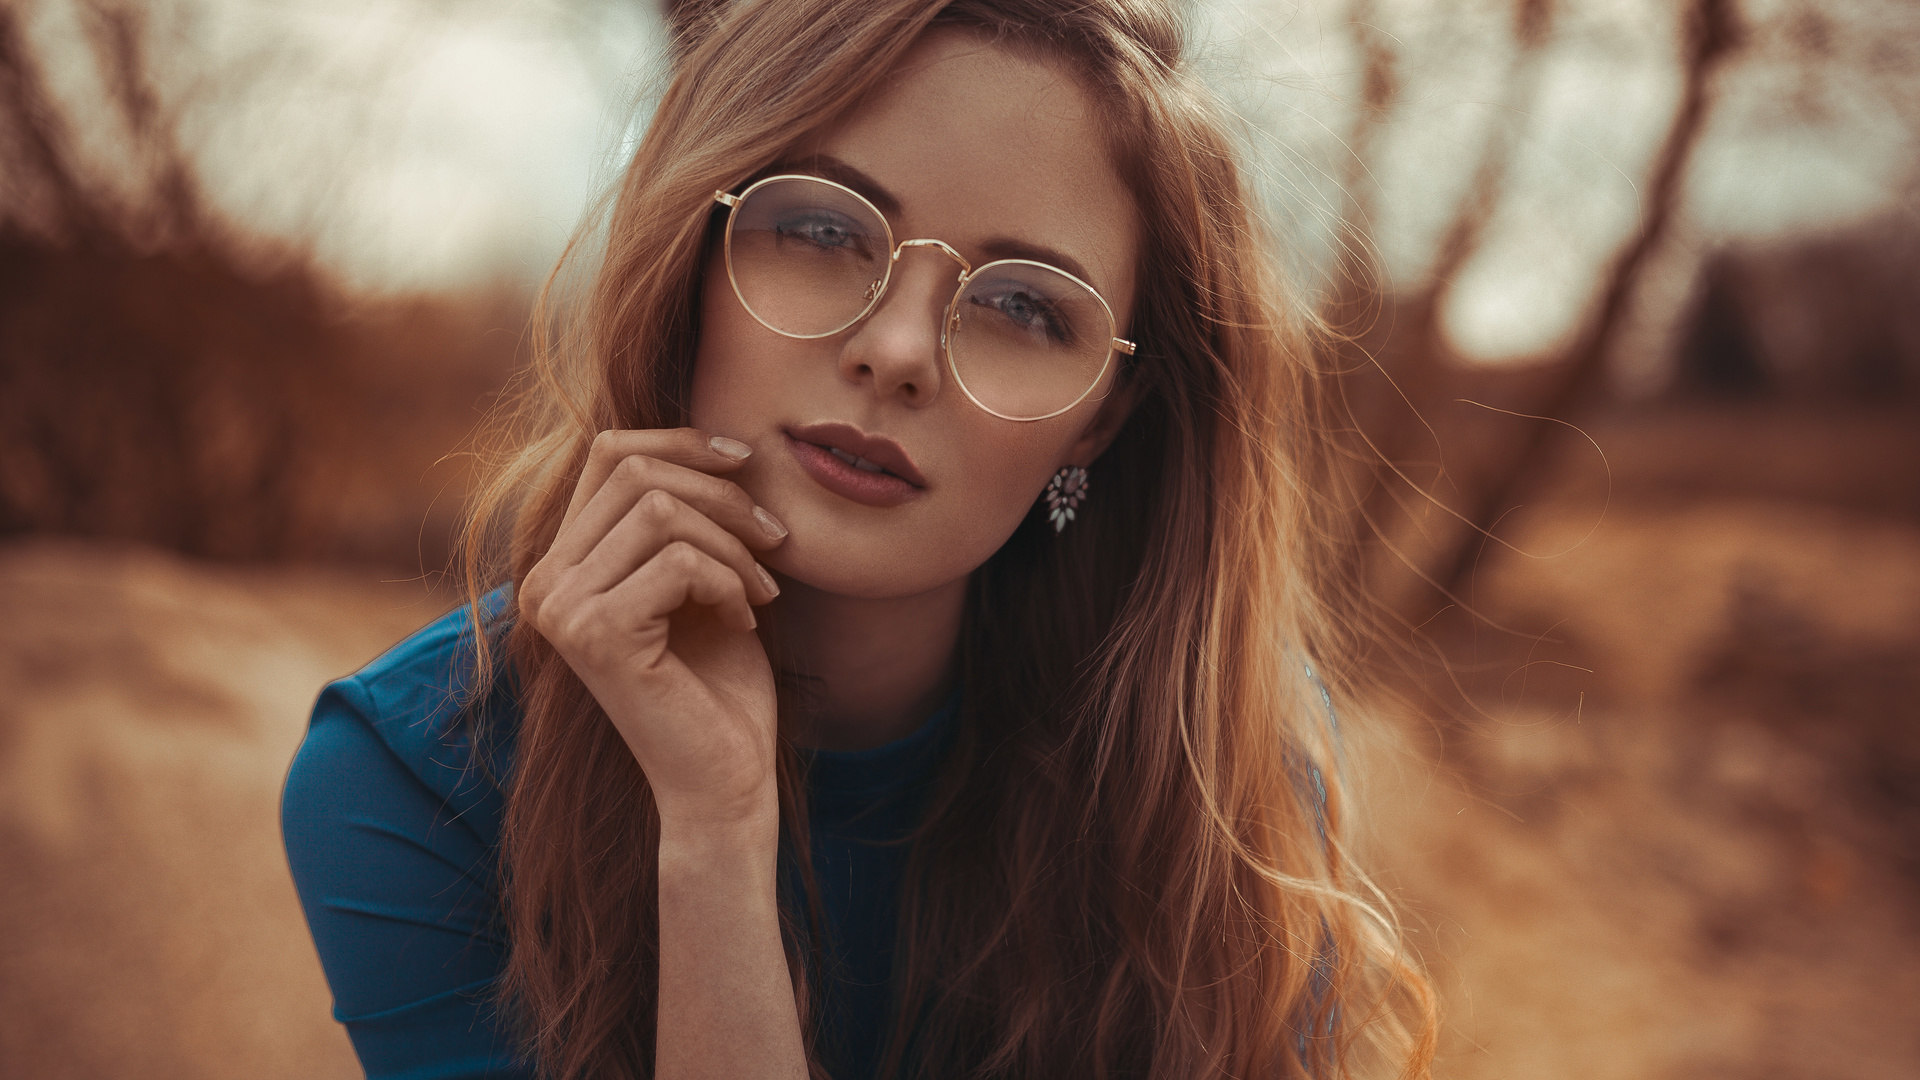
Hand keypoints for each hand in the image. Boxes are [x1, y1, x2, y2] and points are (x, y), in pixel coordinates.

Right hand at [519, 428, 788, 835]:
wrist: (724, 778)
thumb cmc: (720, 681)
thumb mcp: (702, 577)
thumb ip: (685, 515)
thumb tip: (720, 437)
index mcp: (560, 563)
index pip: (609, 452)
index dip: (684, 441)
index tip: (747, 463)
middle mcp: (544, 583)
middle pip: (635, 471)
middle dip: (723, 495)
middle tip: (776, 542)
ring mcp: (561, 610)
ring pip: (660, 512)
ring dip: (733, 544)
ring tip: (762, 590)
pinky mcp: (595, 634)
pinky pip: (679, 561)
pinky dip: (730, 583)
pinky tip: (745, 623)